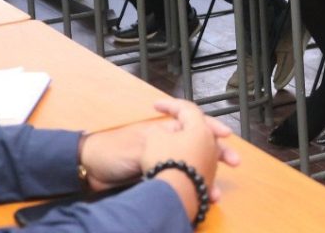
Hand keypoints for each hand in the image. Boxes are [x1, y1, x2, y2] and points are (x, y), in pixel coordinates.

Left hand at [80, 99, 238, 200]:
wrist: (89, 171)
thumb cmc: (112, 151)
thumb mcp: (140, 143)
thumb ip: (163, 143)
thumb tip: (184, 144)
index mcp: (163, 131)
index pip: (194, 124)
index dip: (212, 129)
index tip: (226, 137)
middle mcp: (166, 145)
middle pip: (198, 147)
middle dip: (217, 155)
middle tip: (234, 162)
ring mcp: (161, 162)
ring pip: (191, 169)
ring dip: (206, 178)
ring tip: (217, 192)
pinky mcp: (154, 180)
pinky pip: (179, 184)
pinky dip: (190, 191)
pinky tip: (198, 200)